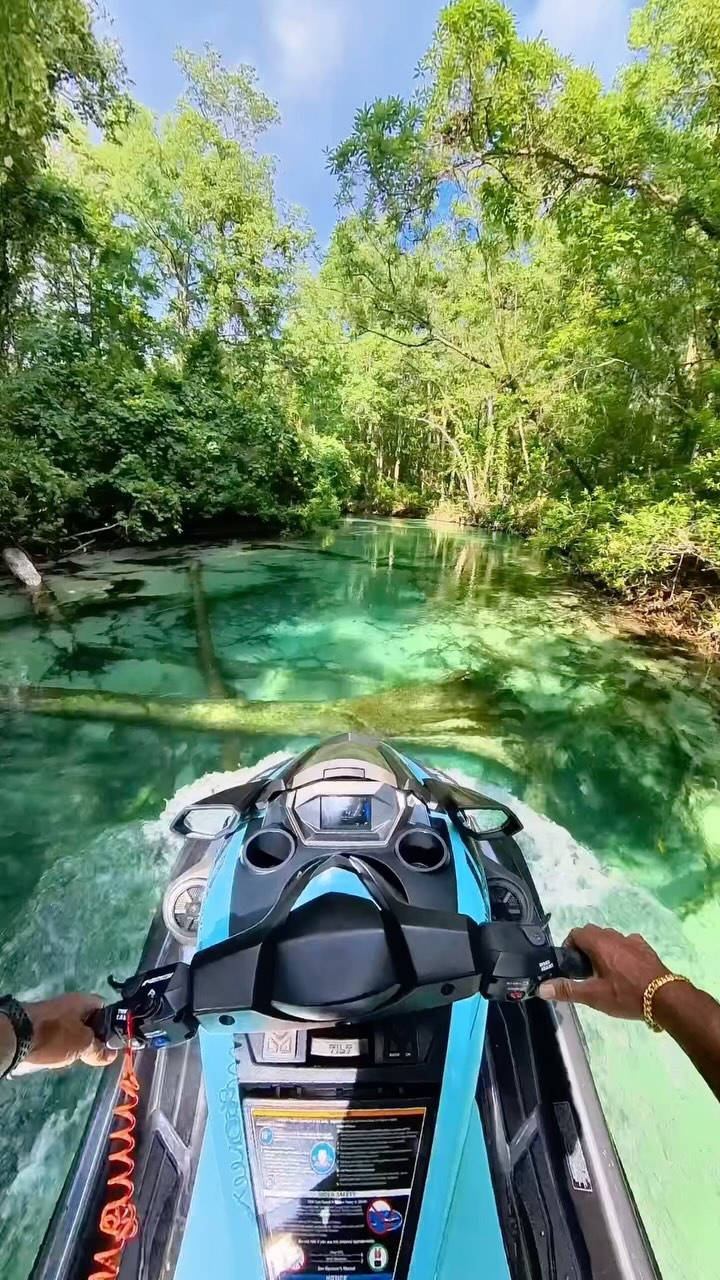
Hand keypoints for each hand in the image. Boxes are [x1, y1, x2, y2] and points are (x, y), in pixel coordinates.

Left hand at [14, 994, 116, 1073]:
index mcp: (85, 1001)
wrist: (18, 1036)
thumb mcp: (83, 1044)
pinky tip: (59, 1056)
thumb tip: (112, 1054)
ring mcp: (55, 1014)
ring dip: (76, 1044)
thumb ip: (99, 1049)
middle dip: (92, 1039)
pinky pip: (59, 1036)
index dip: (113, 1026)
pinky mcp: (42, 1025)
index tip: (113, 1043)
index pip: (107, 1010)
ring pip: (74, 1031)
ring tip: (76, 1058)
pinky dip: (61, 1046)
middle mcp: (71, 1004)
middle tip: (94, 1054)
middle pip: (90, 1022)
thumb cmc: (56, 1035)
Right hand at [539, 924, 669, 1018]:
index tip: (572, 965)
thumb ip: (568, 990)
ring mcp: (632, 940)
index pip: (576, 933)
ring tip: (606, 973)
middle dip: (586, 949)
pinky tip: (626, 971)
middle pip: (593, 934)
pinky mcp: (646, 948)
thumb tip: (542, 988)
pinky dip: (621, 952)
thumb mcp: (594, 996)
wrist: (665, 998)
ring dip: (604, 950)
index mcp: (599, 943)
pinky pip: (627, 944)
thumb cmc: (626, 994)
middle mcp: (615, 936)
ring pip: (611, 938)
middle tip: (586, 972)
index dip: (570, 947)